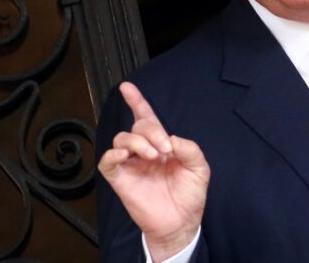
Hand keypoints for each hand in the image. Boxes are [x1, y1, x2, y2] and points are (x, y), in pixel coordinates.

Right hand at [98, 82, 209, 260]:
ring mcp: (131, 164)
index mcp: (162, 144)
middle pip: (138, 125)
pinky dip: (115, 153)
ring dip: (138, 141)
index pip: (146, 117)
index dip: (137, 101)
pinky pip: (108, 160)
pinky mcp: (120, 178)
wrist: (181, 221)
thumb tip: (171, 138)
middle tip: (165, 149)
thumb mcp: (200, 168)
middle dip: (152, 131)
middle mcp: (144, 150)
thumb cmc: (190, 194)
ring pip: (122, 137)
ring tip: (153, 156)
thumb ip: (190, 148)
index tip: (127, 87)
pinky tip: (127, 154)